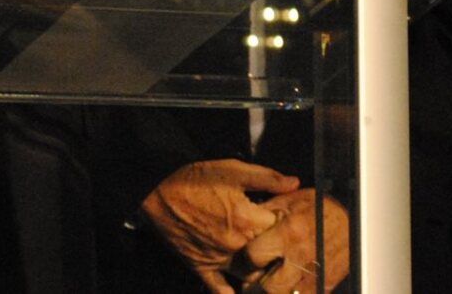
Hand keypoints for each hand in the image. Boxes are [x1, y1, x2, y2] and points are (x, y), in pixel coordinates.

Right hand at [139, 158, 299, 291]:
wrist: (156, 191)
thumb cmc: (193, 179)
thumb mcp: (232, 170)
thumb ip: (266, 178)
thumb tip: (295, 183)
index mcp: (248, 220)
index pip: (281, 229)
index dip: (285, 223)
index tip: (285, 219)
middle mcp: (237, 244)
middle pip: (269, 257)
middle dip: (275, 250)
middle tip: (277, 244)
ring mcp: (220, 259)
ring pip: (250, 275)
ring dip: (259, 272)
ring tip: (264, 265)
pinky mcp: (202, 267)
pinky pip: (219, 289)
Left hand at [230, 190, 349, 293]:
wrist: (354, 218)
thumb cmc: (321, 206)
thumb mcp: (291, 201)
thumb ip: (266, 213)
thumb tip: (244, 222)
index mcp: (289, 232)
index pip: (254, 256)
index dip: (245, 260)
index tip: (245, 260)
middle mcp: (301, 256)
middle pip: (269, 287)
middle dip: (257, 286)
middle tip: (253, 280)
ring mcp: (315, 275)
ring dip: (275, 292)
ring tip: (270, 285)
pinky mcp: (326, 285)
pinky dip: (294, 293)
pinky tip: (288, 287)